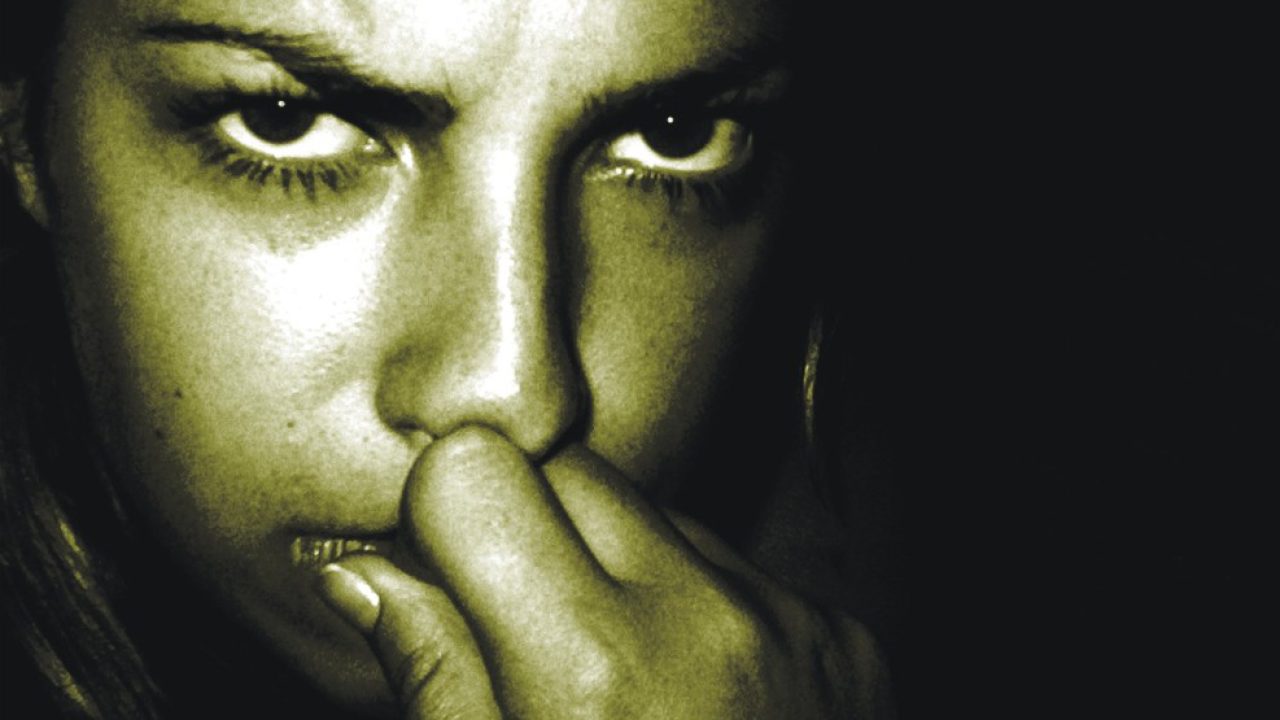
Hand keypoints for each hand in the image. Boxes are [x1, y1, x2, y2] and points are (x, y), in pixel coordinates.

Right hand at [319, 426, 890, 717]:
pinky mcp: (848, 639)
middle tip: (524, 637)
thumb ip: (434, 682)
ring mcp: (794, 624)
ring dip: (619, 571)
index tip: (443, 578)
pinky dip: (698, 609)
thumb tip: (363, 572)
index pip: (478, 467)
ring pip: (658, 513)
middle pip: (573, 467)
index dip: (442, 520)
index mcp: (596, 675)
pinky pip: (738, 567)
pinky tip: (695, 704)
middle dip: (527, 525)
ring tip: (622, 691)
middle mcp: (711, 622)